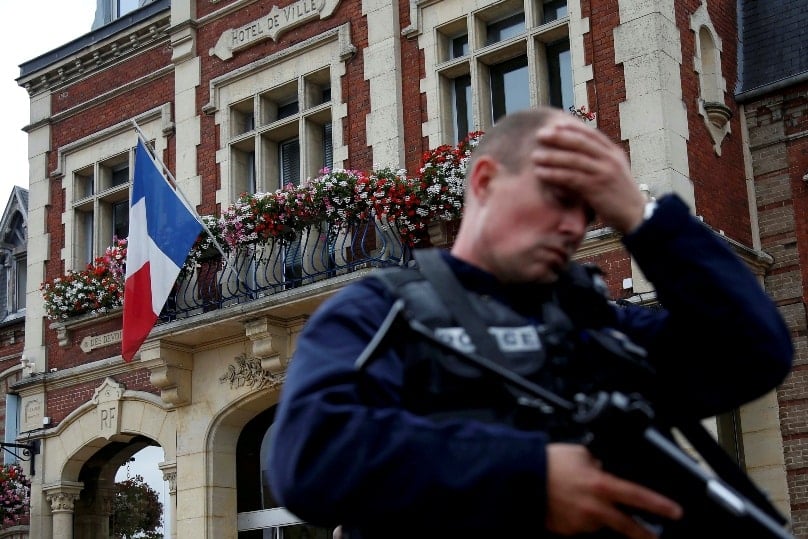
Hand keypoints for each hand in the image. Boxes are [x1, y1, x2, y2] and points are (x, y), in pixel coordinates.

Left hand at [533, 118, 647, 233]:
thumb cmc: (620, 196)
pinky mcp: (597, 188)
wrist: (636, 215)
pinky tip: (541, 173)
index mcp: (614, 153)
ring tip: (535, 156)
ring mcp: (604, 173)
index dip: (573, 128)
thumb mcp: (614, 172)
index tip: (556, 124)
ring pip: (573, 160)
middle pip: (580, 143)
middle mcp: (610, 159)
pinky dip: (554, 174)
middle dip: (558, 137)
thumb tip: (577, 154)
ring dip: (552, 157)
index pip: (591, 135)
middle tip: (540, 135)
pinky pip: (571, 178)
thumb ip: (599, 162)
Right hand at [545, 443, 682, 537]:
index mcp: (601, 485)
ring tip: (581, 500)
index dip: (660, 505)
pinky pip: (579, 525)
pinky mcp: (567, 531)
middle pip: (628, 526)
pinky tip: (568, 505)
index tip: (675, 512)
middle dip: (644, 534)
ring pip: (600, 523)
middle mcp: (594, 509)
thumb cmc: (548, 463)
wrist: (519, 479)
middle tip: (655, 537)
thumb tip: (605, 466)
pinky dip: (579, 518)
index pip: (638, 496)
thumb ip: (598, 462)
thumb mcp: (579, 453)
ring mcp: (580, 523)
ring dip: (598, 516)